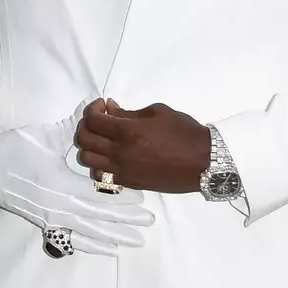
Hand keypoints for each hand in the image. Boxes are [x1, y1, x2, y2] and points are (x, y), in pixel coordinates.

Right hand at [0, 102, 155, 254]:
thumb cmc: (14, 149)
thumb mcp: (45, 135)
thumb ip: (74, 126)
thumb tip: (98, 104)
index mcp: (59, 183)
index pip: (97, 194)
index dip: (121, 198)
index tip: (142, 198)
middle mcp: (56, 206)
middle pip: (97, 217)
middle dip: (125, 220)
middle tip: (148, 221)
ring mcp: (50, 218)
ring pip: (88, 232)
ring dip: (114, 237)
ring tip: (136, 240)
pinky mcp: (44, 225)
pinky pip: (72, 240)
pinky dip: (92, 246)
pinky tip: (109, 250)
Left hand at [75, 100, 211, 193]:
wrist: (203, 161)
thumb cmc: (184, 132)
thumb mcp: (158, 112)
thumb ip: (129, 112)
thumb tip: (110, 109)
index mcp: (128, 132)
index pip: (93, 120)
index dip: (92, 109)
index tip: (103, 105)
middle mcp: (121, 153)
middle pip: (83, 139)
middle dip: (86, 125)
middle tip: (99, 119)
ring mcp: (123, 170)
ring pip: (86, 159)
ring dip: (89, 145)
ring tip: (102, 139)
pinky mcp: (128, 182)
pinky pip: (100, 175)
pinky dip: (98, 164)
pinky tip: (109, 156)